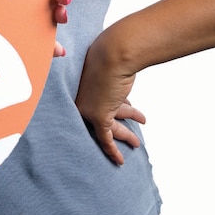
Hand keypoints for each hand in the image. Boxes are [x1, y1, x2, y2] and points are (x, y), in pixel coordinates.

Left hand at [75, 32, 145, 164]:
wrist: (113, 54)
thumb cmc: (110, 55)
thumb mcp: (107, 67)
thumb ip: (108, 77)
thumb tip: (118, 76)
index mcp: (78, 87)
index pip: (91, 106)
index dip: (111, 111)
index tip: (122, 113)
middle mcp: (79, 100)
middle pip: (97, 120)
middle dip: (116, 128)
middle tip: (126, 135)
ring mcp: (87, 110)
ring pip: (109, 129)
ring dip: (126, 136)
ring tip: (137, 143)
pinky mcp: (98, 117)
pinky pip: (105, 139)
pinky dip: (113, 150)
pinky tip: (120, 160)